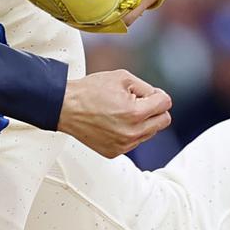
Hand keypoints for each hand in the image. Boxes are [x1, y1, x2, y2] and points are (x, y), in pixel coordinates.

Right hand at [58, 70, 172, 157]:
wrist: (64, 107)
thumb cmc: (89, 91)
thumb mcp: (121, 77)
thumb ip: (146, 87)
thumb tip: (158, 98)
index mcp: (136, 112)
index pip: (165, 104)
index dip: (157, 95)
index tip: (148, 94)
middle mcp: (132, 132)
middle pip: (163, 121)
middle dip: (154, 109)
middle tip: (136, 102)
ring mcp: (124, 145)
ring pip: (149, 133)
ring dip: (141, 122)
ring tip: (120, 112)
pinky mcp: (115, 152)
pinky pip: (133, 142)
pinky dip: (128, 132)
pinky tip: (112, 122)